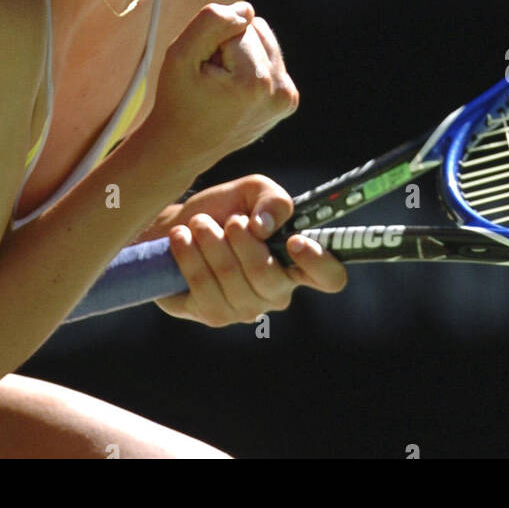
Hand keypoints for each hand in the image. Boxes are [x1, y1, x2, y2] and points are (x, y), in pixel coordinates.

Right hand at [144, 3, 298, 174]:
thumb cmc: (178, 99)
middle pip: (257, 29)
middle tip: (211, 78)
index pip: (238, 26)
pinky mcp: (288, 101)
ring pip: (265, 40)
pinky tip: (235, 90)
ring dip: (242, 54)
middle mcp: (280, 91)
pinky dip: (252, 66)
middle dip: (230, 45)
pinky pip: (271, 59)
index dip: (213, 42)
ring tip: (223, 84)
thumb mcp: (179, 54)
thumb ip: (211, 21)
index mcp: (256, 82)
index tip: (203, 72)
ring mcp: (287, 99)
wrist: (183, 146)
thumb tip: (247, 11)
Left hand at [154, 174, 347, 326]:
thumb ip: (272, 200)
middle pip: (268, 275)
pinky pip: (204, 287)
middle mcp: (277, 292)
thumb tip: (265, 227)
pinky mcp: (214, 315)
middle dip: (241, 239)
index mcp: (297, 262)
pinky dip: (189, 255)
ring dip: (211, 241)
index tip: (294, 241)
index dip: (319, 263)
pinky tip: (182, 238)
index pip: (329, 277)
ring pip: (231, 278)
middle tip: (229, 219)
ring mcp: (247, 308)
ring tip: (199, 223)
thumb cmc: (225, 210)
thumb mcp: (253, 192)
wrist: (179, 227)